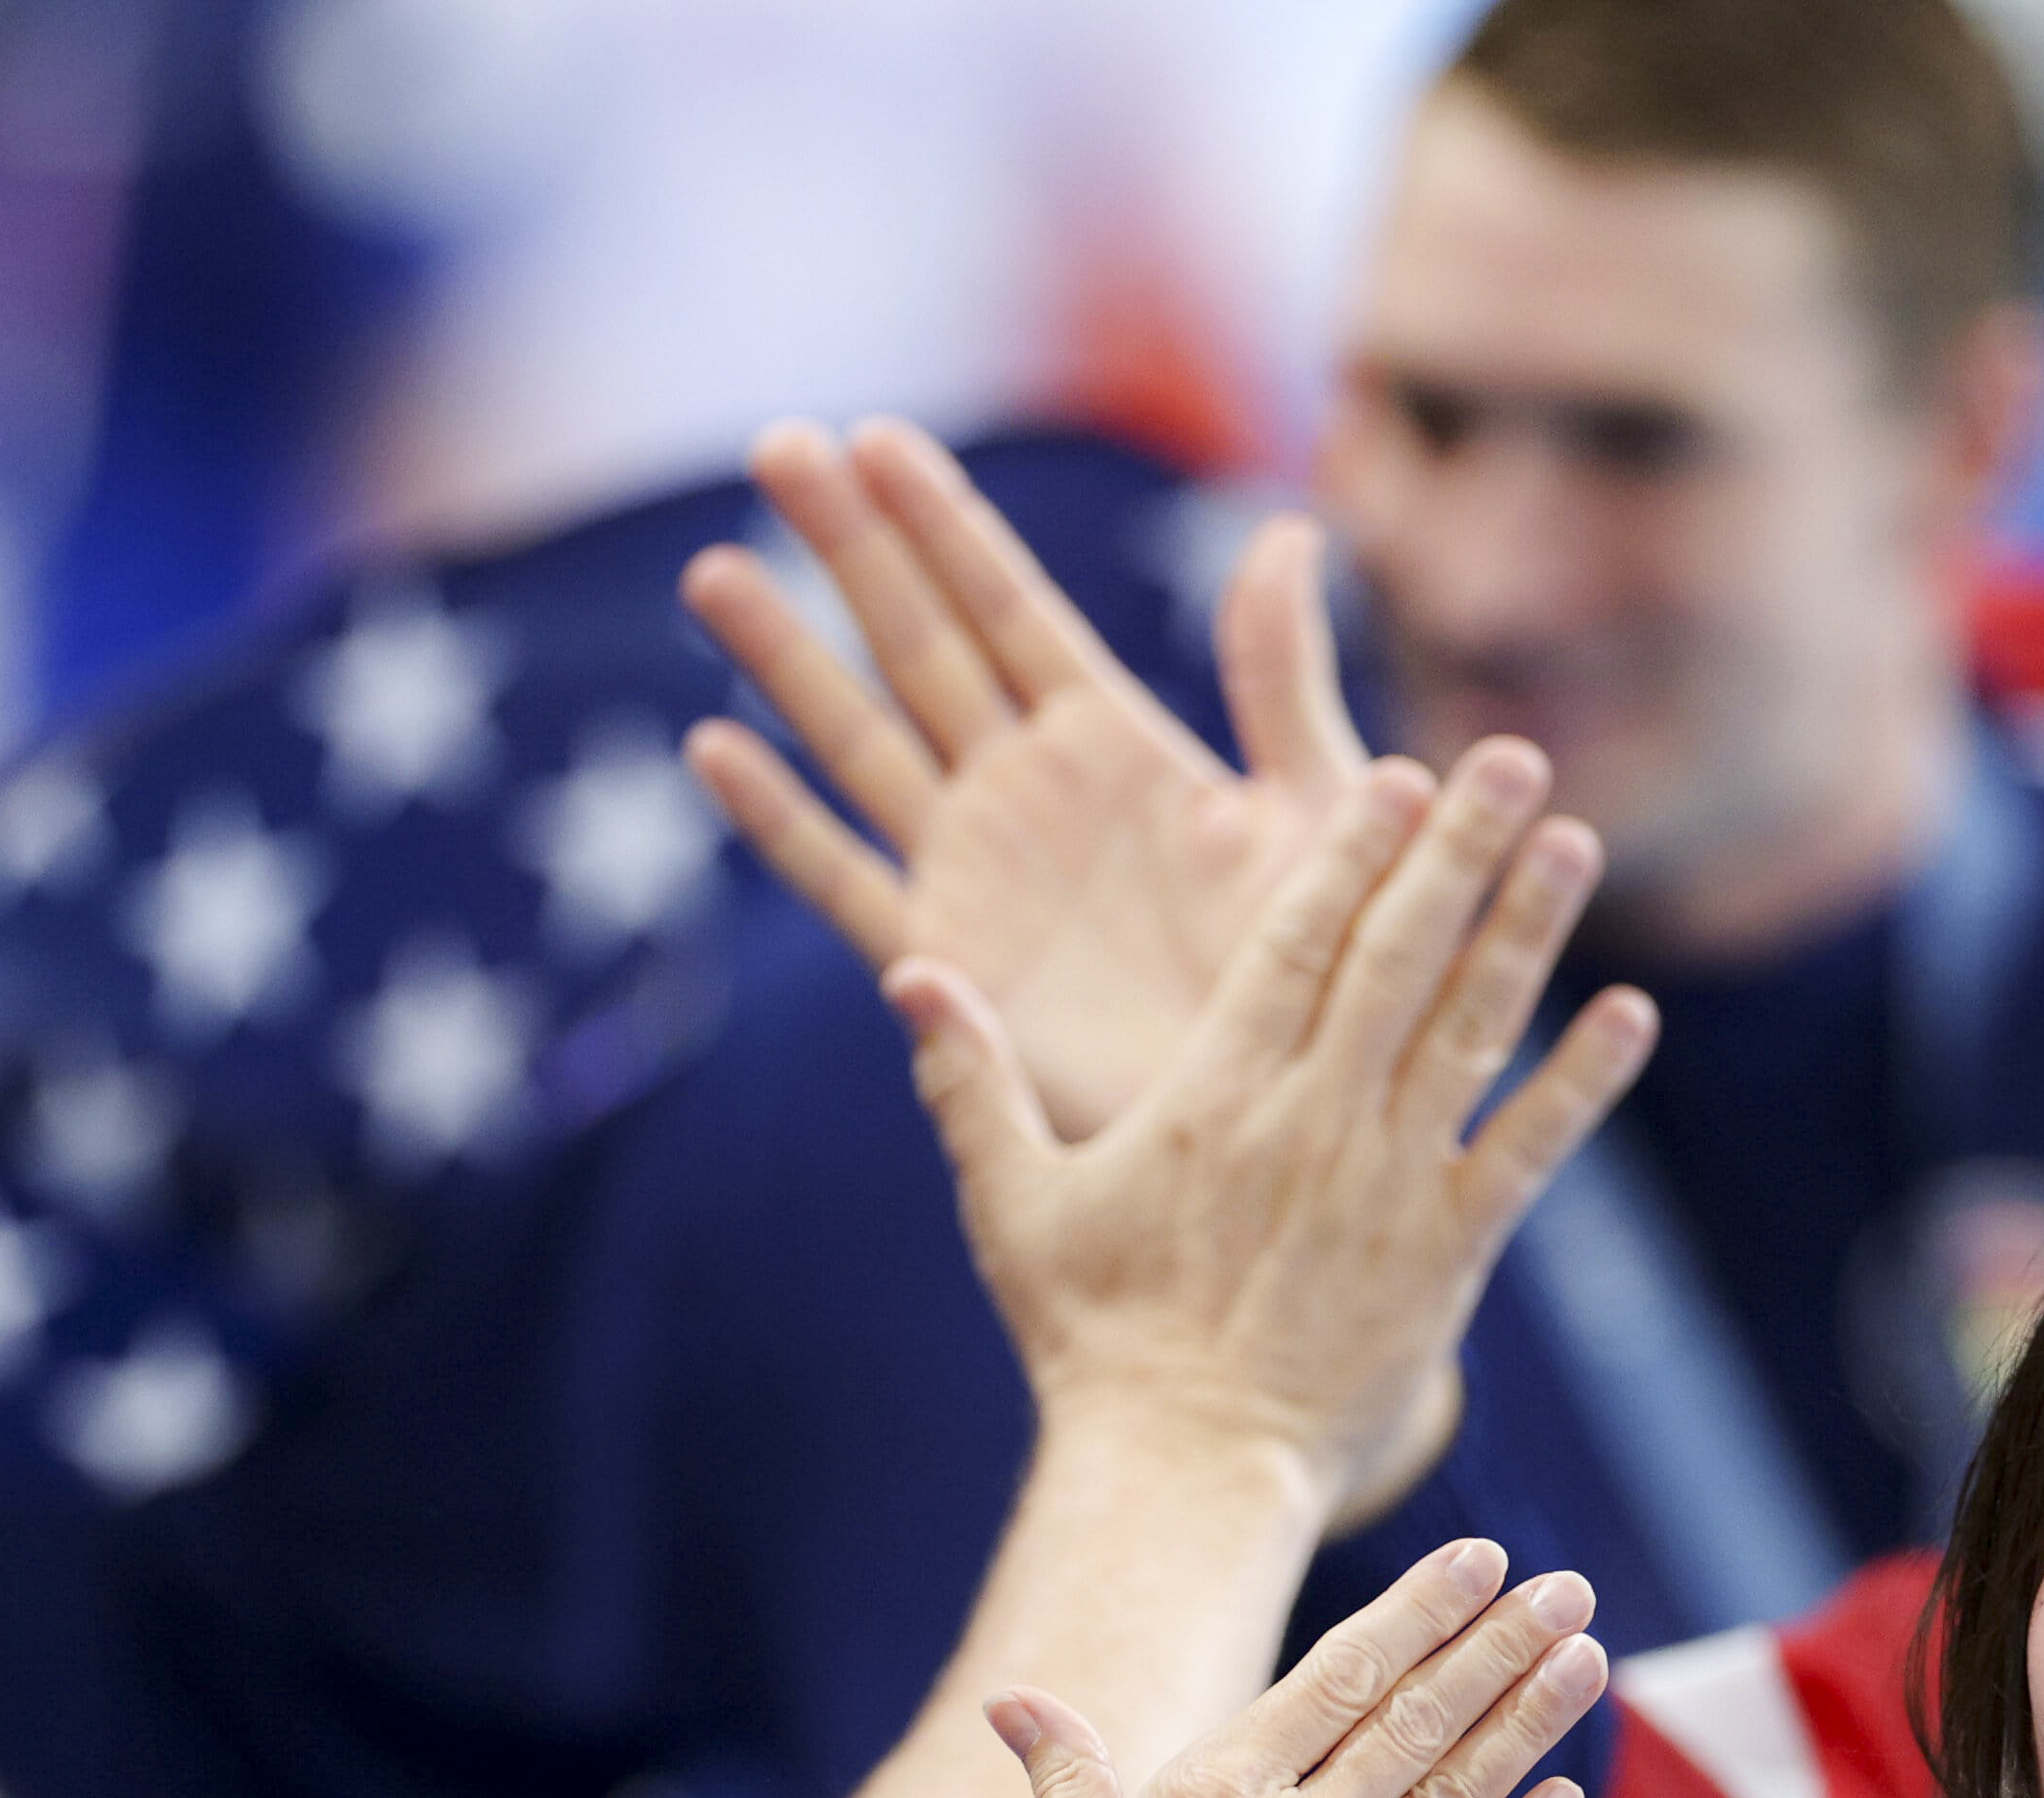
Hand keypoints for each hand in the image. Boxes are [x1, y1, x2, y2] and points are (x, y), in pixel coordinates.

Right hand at [684, 419, 1372, 1143]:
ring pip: (861, 739)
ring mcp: (977, 871)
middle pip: (918, 643)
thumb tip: (1287, 534)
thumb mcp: (1318, 809)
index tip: (872, 435)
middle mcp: (1029, 791)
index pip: (1009, 605)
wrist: (1291, 1115)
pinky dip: (783, 820)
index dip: (942, 523)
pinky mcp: (947, 963)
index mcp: (1114, 741)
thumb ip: (1281, 679)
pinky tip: (717, 750)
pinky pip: (846, 880)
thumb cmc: (1330, 970)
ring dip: (787, 660)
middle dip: (848, 549)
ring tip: (712, 571)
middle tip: (775, 447)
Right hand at [891, 739, 1653, 1524]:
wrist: (1183, 1470)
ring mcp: (1387, 1185)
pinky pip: (1525, 1155)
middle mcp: (1312, 1120)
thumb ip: (970, 1079)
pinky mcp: (1446, 1257)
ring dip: (1525, 934)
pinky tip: (1631, 1015)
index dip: (1350, 850)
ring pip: (1469, 1033)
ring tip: (1572, 843)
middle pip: (1398, 956)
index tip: (1396, 774)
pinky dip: (1579, 1085)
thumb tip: (907, 968)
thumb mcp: (1011, 1203)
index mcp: (1215, 1095)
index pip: (1294, 941)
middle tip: (1512, 758)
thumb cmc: (1092, 1341)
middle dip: (1457, 850)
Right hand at [972, 1537, 1615, 1797]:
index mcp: (1213, 1789)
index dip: (1423, 1612)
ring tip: (1588, 1660)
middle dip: (1502, 1645)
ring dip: (1531, 1723)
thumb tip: (1014, 1703)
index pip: (1344, 1671)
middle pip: (1421, 1718)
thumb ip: (1066, 1775)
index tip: (1482, 1563)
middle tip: (1570, 1591)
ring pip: (1459, 1797)